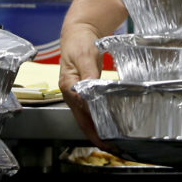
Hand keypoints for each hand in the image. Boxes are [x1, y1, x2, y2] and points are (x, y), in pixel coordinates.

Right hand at [58, 23, 107, 148]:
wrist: (78, 33)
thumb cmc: (80, 42)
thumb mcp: (85, 56)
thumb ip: (88, 74)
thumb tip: (91, 90)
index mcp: (68, 87)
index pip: (82, 113)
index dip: (94, 128)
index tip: (106, 138)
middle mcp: (70, 94)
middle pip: (83, 121)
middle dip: (96, 137)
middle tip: (113, 148)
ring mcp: (75, 95)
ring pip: (85, 119)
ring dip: (98, 131)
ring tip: (113, 142)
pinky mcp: (81, 93)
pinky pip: (89, 111)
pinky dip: (98, 121)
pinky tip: (108, 125)